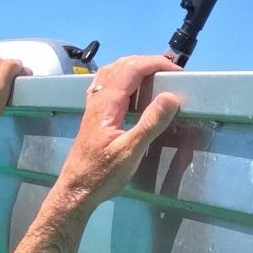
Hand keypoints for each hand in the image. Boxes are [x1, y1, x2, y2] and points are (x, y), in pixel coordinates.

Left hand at [0, 56, 25, 132]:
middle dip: (11, 77)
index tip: (20, 88)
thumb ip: (10, 69)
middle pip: (6, 66)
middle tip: (11, 92)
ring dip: (3, 80)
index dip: (20, 75)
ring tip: (2, 94)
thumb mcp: (1, 87)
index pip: (15, 63)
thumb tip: (18, 62)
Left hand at [54, 54, 181, 210]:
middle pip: (120, 66)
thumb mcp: (130, 152)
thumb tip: (171, 97)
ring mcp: (93, 107)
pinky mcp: (93, 116)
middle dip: (147, 62)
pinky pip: (106, 86)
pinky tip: (131, 89)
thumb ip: (150, 124)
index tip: (176, 71)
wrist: (75, 191)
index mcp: (106, 105)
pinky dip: (122, 79)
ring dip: (134, 67)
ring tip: (155, 76)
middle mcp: (97, 100)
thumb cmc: (101, 175)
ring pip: (111, 73)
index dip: (155, 63)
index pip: (131, 69)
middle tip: (169, 72)